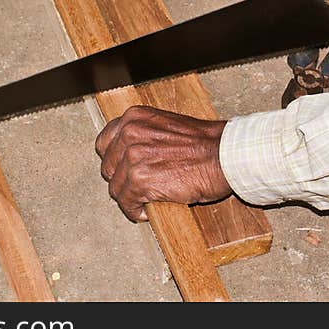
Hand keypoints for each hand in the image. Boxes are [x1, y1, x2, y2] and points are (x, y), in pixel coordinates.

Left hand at [95, 105, 232, 221]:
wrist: (224, 155)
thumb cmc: (204, 143)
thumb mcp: (166, 126)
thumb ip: (144, 136)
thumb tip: (128, 155)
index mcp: (134, 117)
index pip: (104, 142)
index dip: (113, 160)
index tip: (121, 169)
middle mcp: (129, 133)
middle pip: (107, 167)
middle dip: (121, 180)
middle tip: (136, 188)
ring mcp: (133, 157)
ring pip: (115, 188)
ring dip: (129, 198)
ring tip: (145, 201)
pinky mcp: (140, 180)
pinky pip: (127, 203)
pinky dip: (135, 211)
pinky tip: (148, 210)